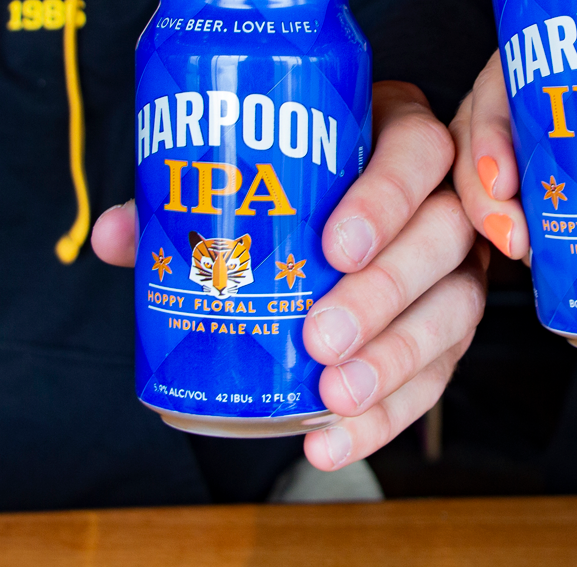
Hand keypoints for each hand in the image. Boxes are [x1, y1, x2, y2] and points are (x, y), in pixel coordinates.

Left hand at [92, 81, 484, 470]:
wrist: (338, 219)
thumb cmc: (293, 186)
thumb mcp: (251, 174)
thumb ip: (184, 198)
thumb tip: (119, 236)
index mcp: (397, 137)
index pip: (419, 151)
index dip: (386, 199)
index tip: (336, 246)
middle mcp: (443, 197)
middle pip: (442, 237)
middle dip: (385, 293)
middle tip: (321, 336)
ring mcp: (457, 264)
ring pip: (454, 308)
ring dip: (396, 360)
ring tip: (334, 396)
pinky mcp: (451, 327)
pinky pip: (437, 374)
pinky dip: (386, 416)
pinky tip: (332, 439)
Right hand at [451, 51, 576, 262]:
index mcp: (537, 60)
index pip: (494, 93)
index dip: (491, 138)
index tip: (509, 176)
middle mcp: (514, 100)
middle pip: (478, 147)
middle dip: (485, 198)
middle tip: (518, 243)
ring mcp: (514, 141)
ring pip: (480, 179)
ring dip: (492, 221)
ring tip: (522, 257)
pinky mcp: (524, 177)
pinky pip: (499, 202)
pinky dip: (505, 232)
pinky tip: (525, 263)